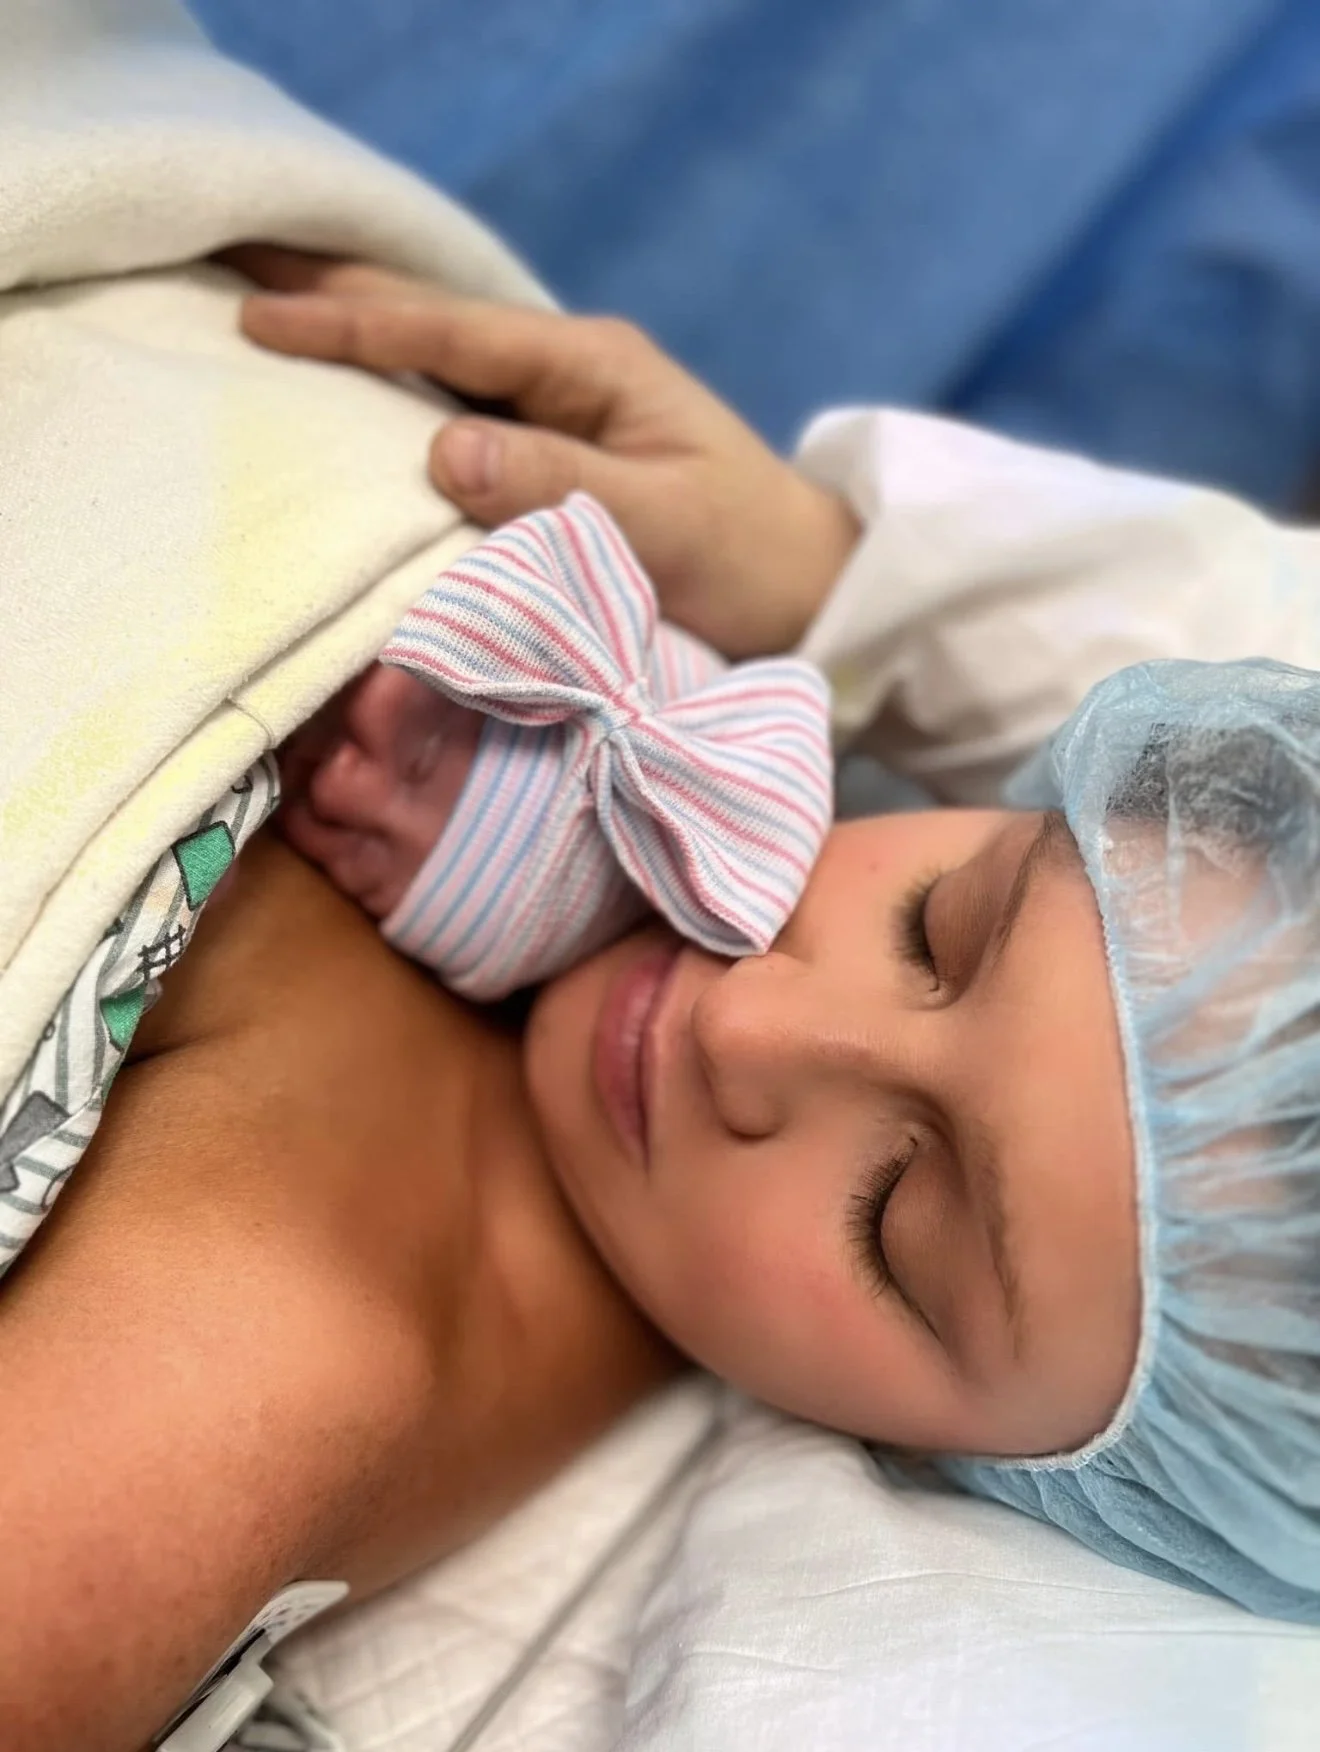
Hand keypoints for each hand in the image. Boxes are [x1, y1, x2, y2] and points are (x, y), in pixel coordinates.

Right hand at [227, 245, 858, 656]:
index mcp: (592, 367)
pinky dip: (397, 402)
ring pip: (439, 365)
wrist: (810, 589)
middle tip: (235, 271)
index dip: (355, 327)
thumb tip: (440, 450)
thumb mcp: (661, 526)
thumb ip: (558, 487)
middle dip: (337, 295)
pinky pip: (462, 416)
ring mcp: (563, 411)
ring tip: (268, 314)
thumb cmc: (747, 560)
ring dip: (358, 341)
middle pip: (434, 323)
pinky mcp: (559, 457)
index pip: (452, 337)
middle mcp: (570, 373)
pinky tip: (351, 405)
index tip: (264, 319)